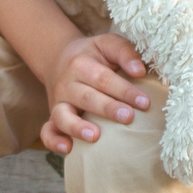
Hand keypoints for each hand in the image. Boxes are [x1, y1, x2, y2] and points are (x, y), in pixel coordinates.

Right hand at [39, 32, 147, 152]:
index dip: (124, 90)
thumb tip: (139, 70)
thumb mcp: (106, 44)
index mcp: (81, 64)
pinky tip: (68, 149)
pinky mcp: (53, 117)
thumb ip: (124, 52)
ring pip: (62, 116)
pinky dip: (53, 141)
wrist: (58, 58)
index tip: (144, 102)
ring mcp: (58, 102)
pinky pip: (47, 131)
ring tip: (95, 136)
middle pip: (86, 97)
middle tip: (128, 117)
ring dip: (77, 127)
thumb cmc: (91, 55)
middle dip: (107, 108)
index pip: (104, 79)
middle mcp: (67, 84)